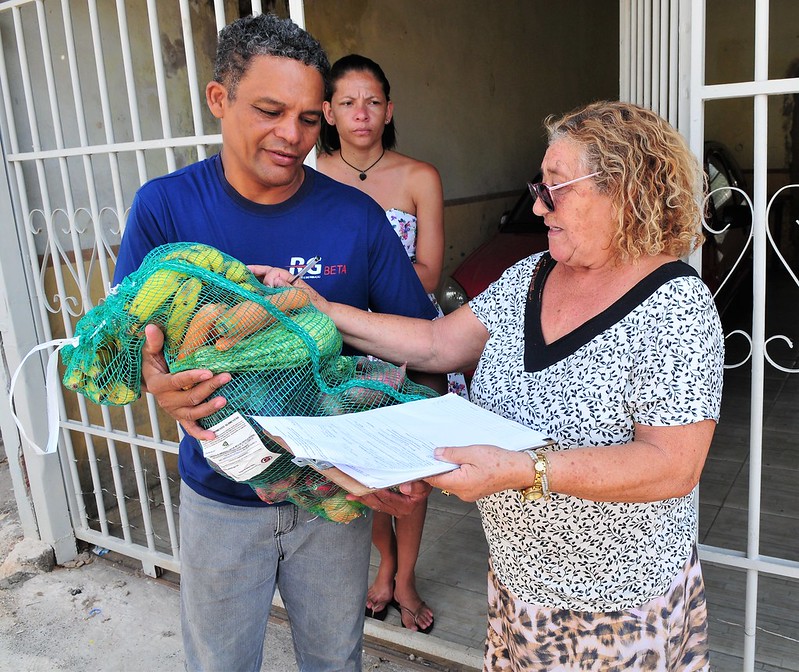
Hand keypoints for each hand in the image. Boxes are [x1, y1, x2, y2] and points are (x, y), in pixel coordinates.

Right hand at [141, 324, 230, 440]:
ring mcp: (174, 410)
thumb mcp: (150, 351)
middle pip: (190, 397)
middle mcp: (166, 400)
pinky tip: (214, 435)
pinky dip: (201, 434)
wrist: (149, 380)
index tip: (208, 372)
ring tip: (224, 400)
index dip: (192, 377)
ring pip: (193, 412)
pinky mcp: (180, 417)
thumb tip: (151, 326)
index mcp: (158, 384)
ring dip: (209, 408)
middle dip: (209, 387)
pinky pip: (190, 428)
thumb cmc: (153, 362)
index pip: (176, 381)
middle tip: (226, 377)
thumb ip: (154, 341)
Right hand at [248, 264, 329, 312]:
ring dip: (255, 279)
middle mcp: (285, 282)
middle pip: (268, 273)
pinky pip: (268, 291)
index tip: (268, 287)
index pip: (275, 272)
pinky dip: (258, 290)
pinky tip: (250, 292)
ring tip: (242, 279)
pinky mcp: (280, 298)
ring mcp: (282, 289)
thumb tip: (274, 280)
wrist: (324, 314)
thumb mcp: (303, 296)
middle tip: (242, 271)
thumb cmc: (316, 305)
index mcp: (291, 279)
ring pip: (266, 281)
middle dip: (256, 271)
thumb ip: (288, 288)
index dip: (270, 277)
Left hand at [346, 480, 431, 516]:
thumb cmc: (424, 484)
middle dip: (366, 497)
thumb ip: (416, 487)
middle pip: (379, 504)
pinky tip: (355, 496)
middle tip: (356, 490)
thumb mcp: (425, 484)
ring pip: (375, 506)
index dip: (379, 493)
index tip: (371, 486)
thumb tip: (404, 487)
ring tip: (351, 494)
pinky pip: (375, 504)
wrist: (424, 486)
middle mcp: (399, 511)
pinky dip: (365, 499)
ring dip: (363, 500)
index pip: (390, 499)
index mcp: (407, 506)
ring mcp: (393, 510)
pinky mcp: (388, 507)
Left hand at [424, 445, 522, 501]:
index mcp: (460, 484)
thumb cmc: (499, 462)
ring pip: (450, 481)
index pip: (434, 479)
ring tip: (447, 454)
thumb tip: (436, 455)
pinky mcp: (474, 490)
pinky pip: (460, 482)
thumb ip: (452, 454)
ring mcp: (469, 493)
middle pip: (441, 480)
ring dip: (448, 469)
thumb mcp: (472, 452)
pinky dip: (457, 472)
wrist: (519, 470)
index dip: (425, 470)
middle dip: (436, 467)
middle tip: (433, 453)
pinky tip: (459, 461)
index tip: (418, 461)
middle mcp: (462, 493)